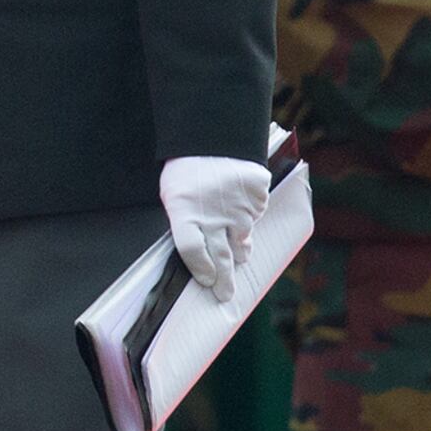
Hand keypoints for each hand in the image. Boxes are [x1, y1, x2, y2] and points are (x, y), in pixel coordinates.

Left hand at [161, 154, 275, 302]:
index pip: (193, 252)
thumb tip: (199, 253)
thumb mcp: (174, 195)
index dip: (201, 270)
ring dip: (240, 250)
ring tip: (238, 254)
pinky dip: (249, 218)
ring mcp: (238, 208)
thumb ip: (186, 224)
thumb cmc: (188, 168)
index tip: (206, 280)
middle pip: (221, 257)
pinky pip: (255, 216)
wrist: (215, 135)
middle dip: (224, 281)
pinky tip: (241, 208)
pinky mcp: (256, 198)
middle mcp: (214, 215)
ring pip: (242, 241)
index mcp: (185, 214)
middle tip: (225, 295)